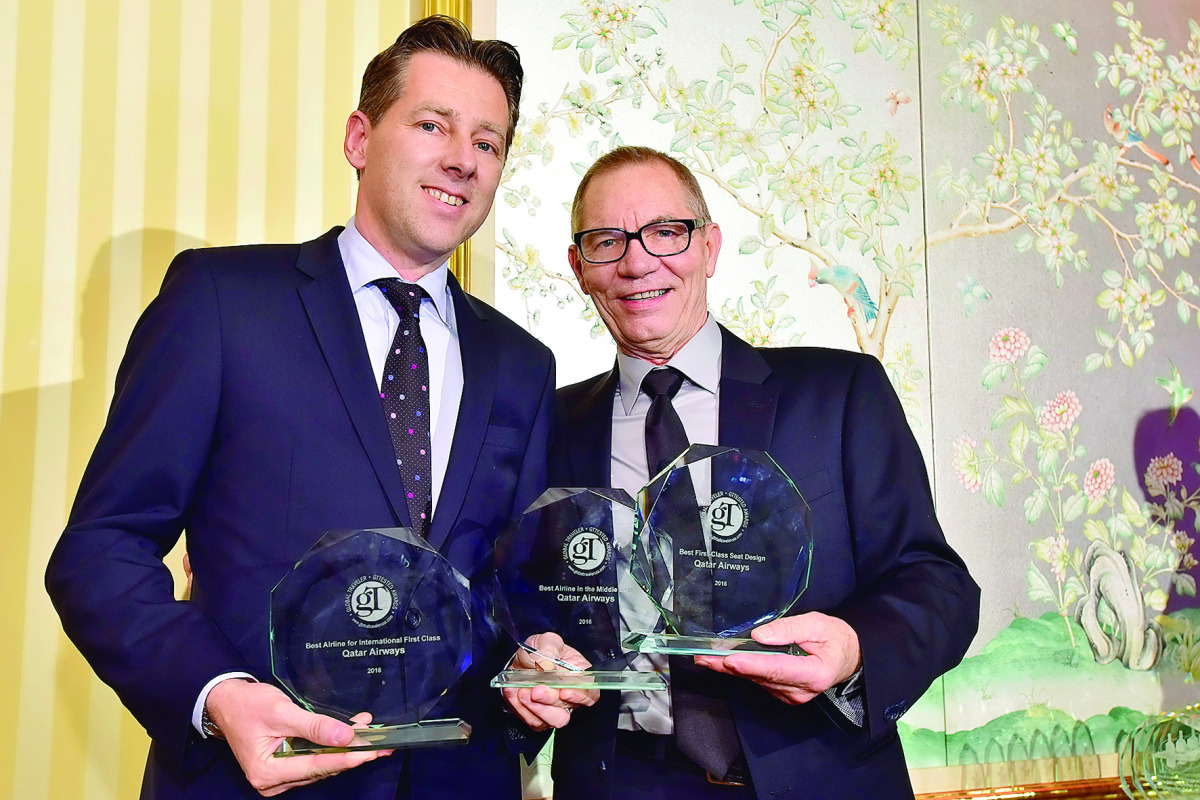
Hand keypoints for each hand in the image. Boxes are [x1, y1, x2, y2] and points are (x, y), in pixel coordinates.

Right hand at [205, 678, 389, 795]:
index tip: (371, 751)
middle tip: (381, 743)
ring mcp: (280, 776)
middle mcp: (274, 781)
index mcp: (267, 773)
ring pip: (321, 763)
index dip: (346, 757)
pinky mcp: (286, 765)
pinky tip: (352, 732)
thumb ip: (314, 726)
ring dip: (345, 748)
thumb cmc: (248, 706)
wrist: (226, 702)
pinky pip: (315, 758)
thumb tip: (346, 736)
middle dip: (351, 753)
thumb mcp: (282, 712)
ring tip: (371, 732)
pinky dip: (333, 745)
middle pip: (321, 768)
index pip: (316, 766)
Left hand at [500, 633, 598, 730]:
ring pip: (551, 720)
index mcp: (580, 676)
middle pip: (567, 709)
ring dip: (535, 708)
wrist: (523, 659)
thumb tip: (546, 666)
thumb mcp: (546, 640)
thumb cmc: (540, 650)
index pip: (590, 693)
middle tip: (536, 690)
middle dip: (550, 700)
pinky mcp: (539, 717)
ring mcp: (555, 709)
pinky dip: (521, 708)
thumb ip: (548, 649)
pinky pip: (532, 721)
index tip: (564, 691)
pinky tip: (515, 693)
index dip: (580, 695)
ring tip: (522, 691)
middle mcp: (570, 696)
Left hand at [695, 612, 861, 704]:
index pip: (777, 669)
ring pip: (755, 680)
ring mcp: (790, 695)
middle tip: (704, 657)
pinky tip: (722, 662)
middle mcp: (799, 690)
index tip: (730, 661)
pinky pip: (758, 681)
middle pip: (760, 677)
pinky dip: (741, 670)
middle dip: (730, 666)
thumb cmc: (833, 637)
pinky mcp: (782, 693)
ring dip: (730, 668)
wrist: (846, 655)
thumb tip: (759, 636)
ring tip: (706, 657)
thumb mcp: (816, 623)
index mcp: (813, 674)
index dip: (751, 665)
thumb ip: (788, 629)